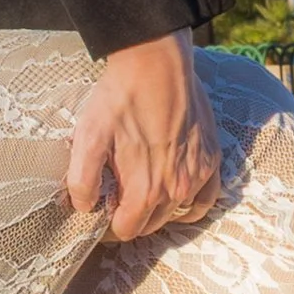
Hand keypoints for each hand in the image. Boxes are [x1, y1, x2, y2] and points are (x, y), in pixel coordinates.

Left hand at [66, 32, 220, 240]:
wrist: (156, 62)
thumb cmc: (120, 98)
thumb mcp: (88, 136)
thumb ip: (82, 179)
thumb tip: (82, 207)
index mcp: (146, 190)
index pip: (126, 231)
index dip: (108, 227)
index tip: (99, 213)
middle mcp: (176, 189)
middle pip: (151, 225)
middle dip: (131, 218)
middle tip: (115, 200)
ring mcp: (197, 175)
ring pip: (176, 213)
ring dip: (157, 210)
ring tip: (140, 191)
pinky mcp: (211, 158)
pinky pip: (205, 199)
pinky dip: (191, 203)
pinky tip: (176, 192)